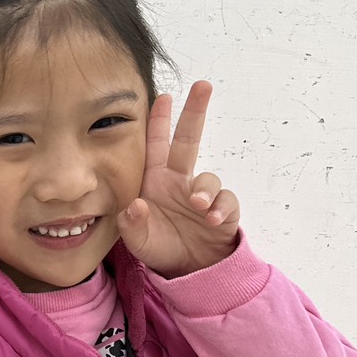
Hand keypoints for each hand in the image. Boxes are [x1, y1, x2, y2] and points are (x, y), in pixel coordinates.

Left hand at [117, 80, 240, 277]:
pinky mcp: (223, 212)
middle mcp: (180, 182)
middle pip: (189, 140)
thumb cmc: (158, 246)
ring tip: (197, 204)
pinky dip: (220, 207)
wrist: (186, 271)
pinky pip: (226, 201)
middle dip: (195, 112)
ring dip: (204, 188)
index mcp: (155, 182)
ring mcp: (202, 196)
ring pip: (208, 177)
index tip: (162, 95)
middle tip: (203, 85)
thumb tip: (135, 205)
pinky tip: (210, 217)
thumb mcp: (136, 239)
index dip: (158, 121)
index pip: (156, 145)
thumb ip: (131, 224)